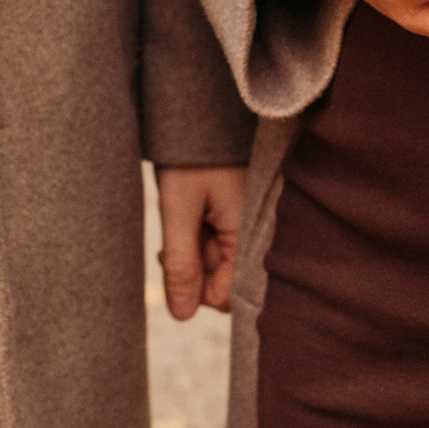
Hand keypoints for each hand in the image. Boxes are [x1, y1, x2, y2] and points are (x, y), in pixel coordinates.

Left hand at [155, 164, 244, 319]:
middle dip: (194, 270)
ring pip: (219, 265)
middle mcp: (257, 237)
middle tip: (172, 240)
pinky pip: (223, 245)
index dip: (194, 290)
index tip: (171, 259)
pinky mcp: (243, 218)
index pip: (226, 297)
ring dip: (195, 252)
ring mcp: (251, 228)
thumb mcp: (178, 209)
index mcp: (249, 236)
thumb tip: (181, 316)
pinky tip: (189, 217)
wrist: (200, 111)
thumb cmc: (190, 156)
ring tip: (182, 219)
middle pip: (224, 283)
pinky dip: (201, 239)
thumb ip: (181, 264)